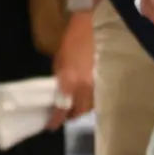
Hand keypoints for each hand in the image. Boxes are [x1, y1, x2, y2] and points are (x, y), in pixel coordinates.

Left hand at [50, 8, 95, 125]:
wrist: (92, 28)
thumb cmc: (70, 41)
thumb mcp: (58, 60)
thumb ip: (58, 78)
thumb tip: (57, 92)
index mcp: (69, 80)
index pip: (62, 107)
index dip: (56, 119)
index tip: (50, 126)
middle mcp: (84, 86)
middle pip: (78, 111)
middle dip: (70, 116)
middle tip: (62, 116)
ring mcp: (95, 83)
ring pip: (88, 106)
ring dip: (79, 110)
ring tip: (72, 108)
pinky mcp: (102, 80)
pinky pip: (94, 97)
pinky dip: (87, 101)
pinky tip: (82, 98)